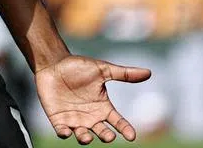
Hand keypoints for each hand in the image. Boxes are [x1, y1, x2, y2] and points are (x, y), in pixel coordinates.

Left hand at [35, 54, 151, 143]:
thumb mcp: (103, 70)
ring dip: (85, 138)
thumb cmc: (79, 67)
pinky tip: (66, 132)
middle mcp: (90, 117)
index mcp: (103, 107)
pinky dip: (64, 133)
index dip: (125, 129)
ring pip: (83, 136)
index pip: (117, 121)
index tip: (132, 136)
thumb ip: (124, 74)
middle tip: (109, 136)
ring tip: (87, 137)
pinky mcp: (58, 120)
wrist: (54, 64)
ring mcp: (75, 120)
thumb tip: (149, 73)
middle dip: (106, 136)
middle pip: (102, 132)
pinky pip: (62, 131)